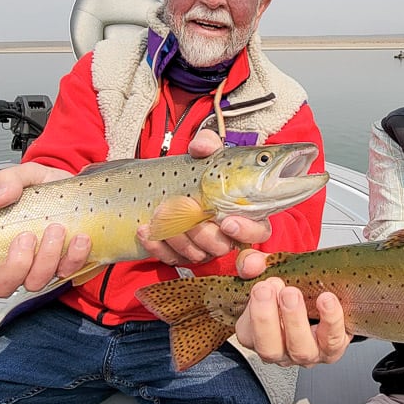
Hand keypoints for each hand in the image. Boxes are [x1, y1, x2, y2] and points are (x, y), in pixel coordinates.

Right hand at [0, 162, 92, 297]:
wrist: (84, 192)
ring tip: (56, 229)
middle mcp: (14, 262)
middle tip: (27, 236)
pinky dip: (74, 257)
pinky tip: (79, 238)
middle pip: (2, 285)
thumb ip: (9, 180)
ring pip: (34, 283)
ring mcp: (39, 269)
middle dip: (15, 265)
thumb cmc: (48, 190)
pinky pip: (68, 273)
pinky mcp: (66, 269)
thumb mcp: (27, 176)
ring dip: (46, 258)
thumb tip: (0, 198)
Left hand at [137, 130, 270, 265]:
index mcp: (244, 212)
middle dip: (204, 233)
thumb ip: (207, 145)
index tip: (227, 223)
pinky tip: (145, 230)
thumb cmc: (196, 171)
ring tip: (161, 214)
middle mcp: (226, 235)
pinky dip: (157, 245)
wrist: (166, 185)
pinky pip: (171, 258)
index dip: (246, 231)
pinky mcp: (181, 254)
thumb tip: (201, 146)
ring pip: (196, 254)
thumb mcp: (203, 153)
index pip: (258, 231)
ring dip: (177, 237)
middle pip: (223, 246)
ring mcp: (203, 247)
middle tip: (188, 213)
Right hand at [232, 250, 350, 366]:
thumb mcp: (265, 270)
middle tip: (271, 289)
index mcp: (257, 336)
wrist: (319, 293)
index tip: (261, 286)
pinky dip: (330, 319)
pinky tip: (327, 300)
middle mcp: (281, 350)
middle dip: (268, 318)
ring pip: (300, 350)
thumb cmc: (288, 288)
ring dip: (295, 320)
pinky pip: (332, 340)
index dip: (254, 312)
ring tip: (293, 293)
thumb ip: (252, 263)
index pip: (247, 334)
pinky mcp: (333, 347)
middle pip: (270, 348)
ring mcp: (307, 352)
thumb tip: (252, 263)